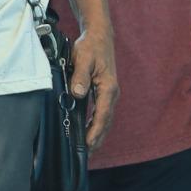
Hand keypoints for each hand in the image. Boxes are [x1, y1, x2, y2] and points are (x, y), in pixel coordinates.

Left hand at [73, 24, 118, 151]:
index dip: (94, 132)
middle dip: (97, 139)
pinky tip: (89, 132)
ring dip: (98, 135)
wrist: (99, 35)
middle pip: (106, 122)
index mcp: (108, 88)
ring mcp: (110, 94)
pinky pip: (103, 113)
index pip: (102, 115)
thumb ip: (80, 77)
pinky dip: (97, 125)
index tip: (87, 144)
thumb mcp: (83, 59)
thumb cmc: (91, 46)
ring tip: (88, 149)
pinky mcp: (106, 92)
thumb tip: (78, 94)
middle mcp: (112, 93)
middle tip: (86, 155)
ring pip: (106, 120)